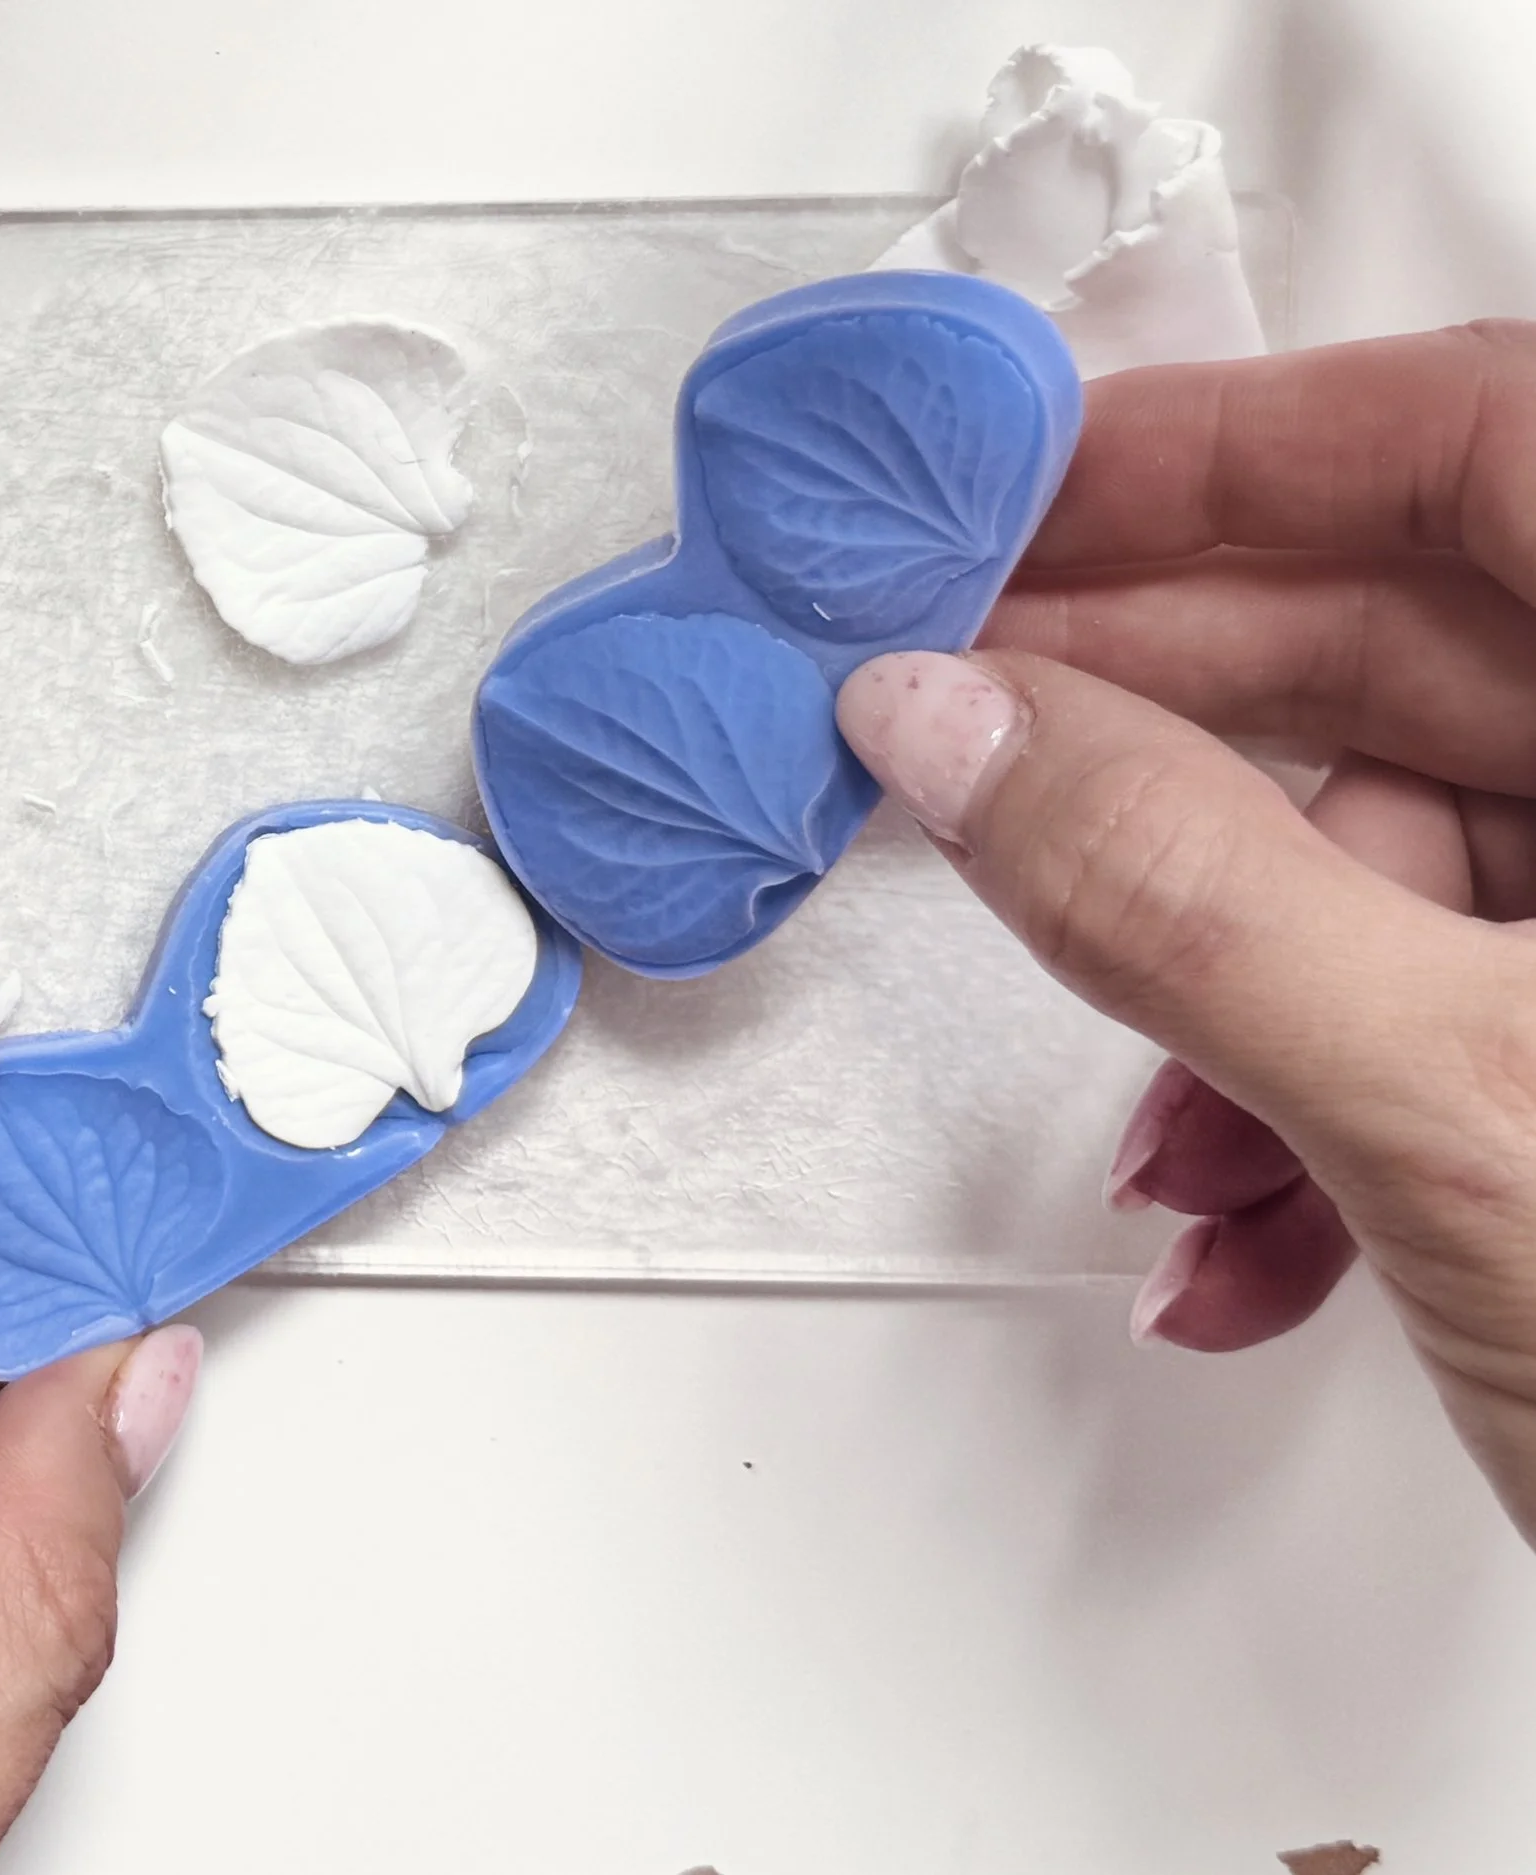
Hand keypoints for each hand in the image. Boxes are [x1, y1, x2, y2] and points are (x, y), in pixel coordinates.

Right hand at [833, 323, 1535, 1545]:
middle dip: (1158, 729)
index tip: (1004, 489)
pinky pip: (1444, 1005)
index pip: (1479, 439)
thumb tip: (955, 726)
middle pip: (1418, 644)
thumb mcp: (1466, 1114)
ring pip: (1405, 860)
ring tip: (1152, 1134)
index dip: (1223, 440)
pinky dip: (1315, 1107)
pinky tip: (1249, 1233)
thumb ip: (1184, 890)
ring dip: (1224, 992)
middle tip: (951, 732)